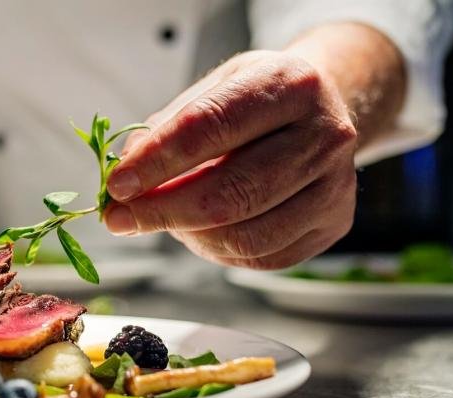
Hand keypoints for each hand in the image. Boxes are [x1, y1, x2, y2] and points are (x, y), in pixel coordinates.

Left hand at [104, 50, 358, 268]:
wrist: (322, 110)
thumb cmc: (256, 100)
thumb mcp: (213, 88)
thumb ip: (167, 128)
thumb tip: (125, 174)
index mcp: (290, 84)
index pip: (210, 127)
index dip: (157, 162)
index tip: (117, 185)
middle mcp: (325, 133)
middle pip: (230, 192)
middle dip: (161, 211)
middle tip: (118, 218)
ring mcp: (335, 184)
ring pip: (245, 236)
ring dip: (187, 235)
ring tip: (160, 219)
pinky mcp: (334, 224)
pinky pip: (260, 258)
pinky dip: (215, 251)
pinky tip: (196, 231)